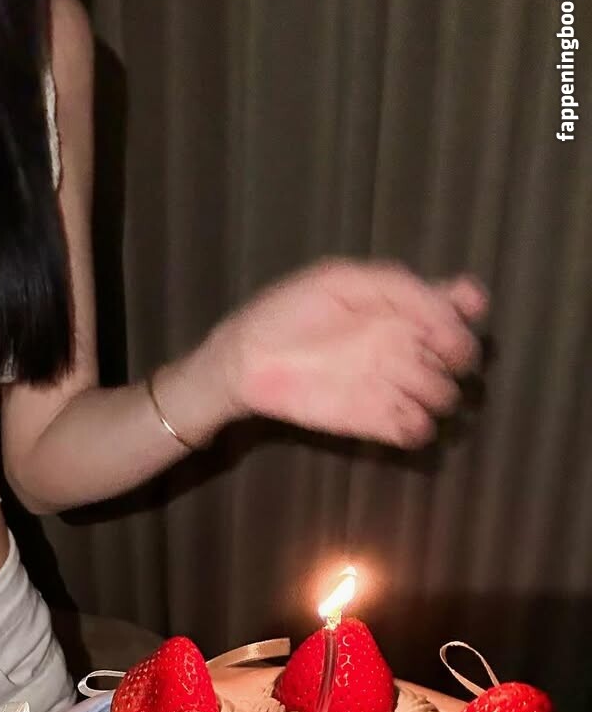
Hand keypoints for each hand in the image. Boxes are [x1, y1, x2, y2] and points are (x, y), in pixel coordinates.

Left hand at [209, 258, 488, 448]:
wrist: (247, 361)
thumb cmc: (289, 312)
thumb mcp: (341, 281)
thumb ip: (398, 286)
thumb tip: (454, 303)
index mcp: (402, 307)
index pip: (460, 307)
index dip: (464, 317)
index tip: (449, 323)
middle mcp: (405, 346)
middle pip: (459, 358)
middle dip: (456, 359)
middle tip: (428, 356)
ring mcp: (392, 385)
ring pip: (443, 396)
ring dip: (439, 395)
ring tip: (410, 388)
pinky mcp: (375, 421)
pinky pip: (416, 431)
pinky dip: (419, 428)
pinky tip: (403, 418)